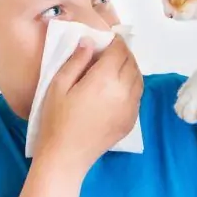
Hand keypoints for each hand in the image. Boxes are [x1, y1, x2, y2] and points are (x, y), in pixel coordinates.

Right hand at [33, 36, 142, 177]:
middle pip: (131, 63)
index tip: (109, 39)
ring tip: (116, 67)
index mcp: (104, 80)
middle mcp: (123, 91)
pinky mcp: (132, 121)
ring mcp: (131, 107)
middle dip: (123, 53)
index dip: (116, 42)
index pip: (119, 51)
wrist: (66, 156)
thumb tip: (89, 41)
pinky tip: (119, 87)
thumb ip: (76, 61)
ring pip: (139, 78)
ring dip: (130, 68)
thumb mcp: (59, 86)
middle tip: (111, 51)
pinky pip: (138, 95)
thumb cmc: (57, 119)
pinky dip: (133, 85)